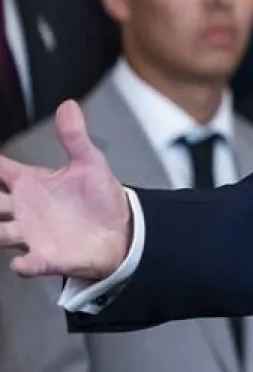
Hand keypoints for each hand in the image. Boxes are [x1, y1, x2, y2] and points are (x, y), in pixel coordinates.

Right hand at [0, 101, 131, 279]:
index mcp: (30, 183)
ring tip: (0, 227)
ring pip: (0, 233)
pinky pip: (29, 264)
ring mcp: (31, 234)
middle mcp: (23, 209)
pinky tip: (21, 263)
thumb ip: (74, 137)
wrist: (122, 229)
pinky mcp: (47, 257)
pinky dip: (24, 265)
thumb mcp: (89, 163)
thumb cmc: (99, 197)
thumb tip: (68, 105)